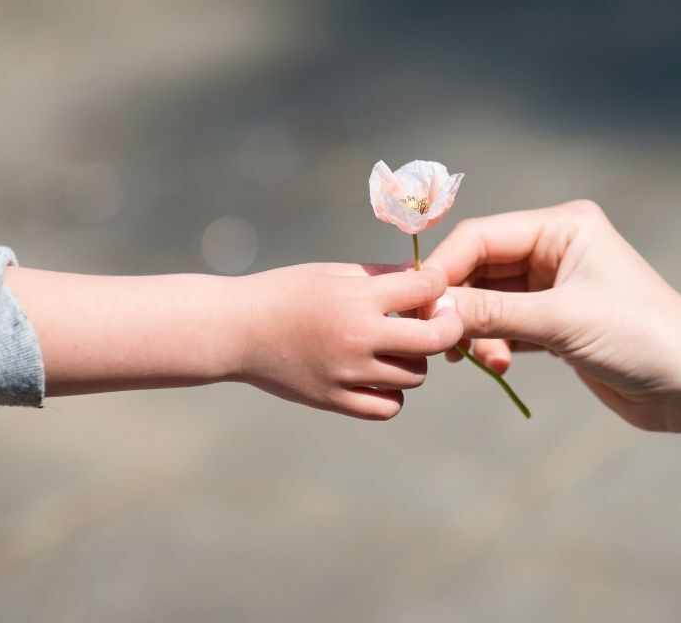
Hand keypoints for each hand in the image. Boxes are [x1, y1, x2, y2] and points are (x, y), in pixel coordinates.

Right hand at [234, 263, 462, 419]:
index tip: (430, 287)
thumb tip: (424, 280)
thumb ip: (380, 276)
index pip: (426, 290)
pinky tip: (379, 375)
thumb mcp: (331, 273)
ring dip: (415, 360)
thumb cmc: (283, 293)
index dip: (436, 285)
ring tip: (395, 346)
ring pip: (416, 375)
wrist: (234, 330)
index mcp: (357, 299)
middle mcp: (357, 338)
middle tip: (436, 320)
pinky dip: (392, 393)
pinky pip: (388, 407)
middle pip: (434, 340)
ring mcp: (347, 374)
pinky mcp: (334, 401)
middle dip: (445, 325)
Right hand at [426, 201, 680, 430]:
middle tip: (433, 337)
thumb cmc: (640, 337)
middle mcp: (554, 248)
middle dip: (456, 302)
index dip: (444, 269)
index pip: (481, 236)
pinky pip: (502, 324)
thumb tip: (429, 310)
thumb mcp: (560, 322)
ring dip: (473, 328)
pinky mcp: (554, 321)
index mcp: (561, 226)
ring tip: (471, 359)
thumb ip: (491, 314)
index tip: (414, 304)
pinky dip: (491, 343)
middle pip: (479, 267)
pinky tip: (495, 365)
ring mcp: (553, 285)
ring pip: (487, 299)